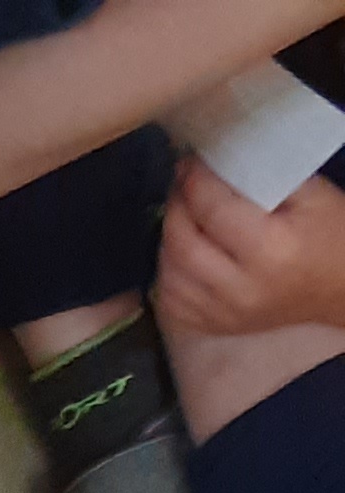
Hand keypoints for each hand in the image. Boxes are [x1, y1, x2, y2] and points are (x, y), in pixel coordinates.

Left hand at [156, 158, 344, 340]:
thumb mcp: (311, 195)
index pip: (213, 211)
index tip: (189, 162)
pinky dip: (168, 272)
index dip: (194, 182)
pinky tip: (183, 252)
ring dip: (168, 239)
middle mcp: (241, 287)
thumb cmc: (332, 234)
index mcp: (270, 249)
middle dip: (176, 207)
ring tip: (183, 214)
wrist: (341, 288)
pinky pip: (170, 300)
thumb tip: (214, 162)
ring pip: (169, 273)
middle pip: (182, 244)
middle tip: (181, 184)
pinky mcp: (215, 327)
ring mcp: (224, 314)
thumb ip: (262, 177)